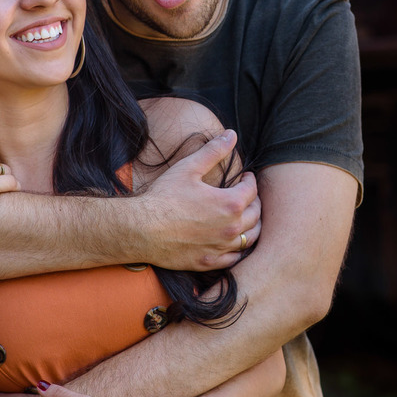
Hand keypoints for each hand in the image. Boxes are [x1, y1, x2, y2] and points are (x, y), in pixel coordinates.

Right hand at [144, 130, 260, 270]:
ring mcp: (221, 248)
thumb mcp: (189, 168)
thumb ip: (214, 151)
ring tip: (246, 218)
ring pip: (249, 238)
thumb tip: (232, 134)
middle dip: (255, 202)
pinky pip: (234, 258)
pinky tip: (233, 242)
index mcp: (230, 203)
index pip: (252, 190)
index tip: (245, 177)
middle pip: (256, 215)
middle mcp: (231, 228)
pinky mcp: (209, 262)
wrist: (140, 229)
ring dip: (252, 226)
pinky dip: (238, 249)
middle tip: (248, 196)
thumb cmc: (164, 197)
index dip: (250, 180)